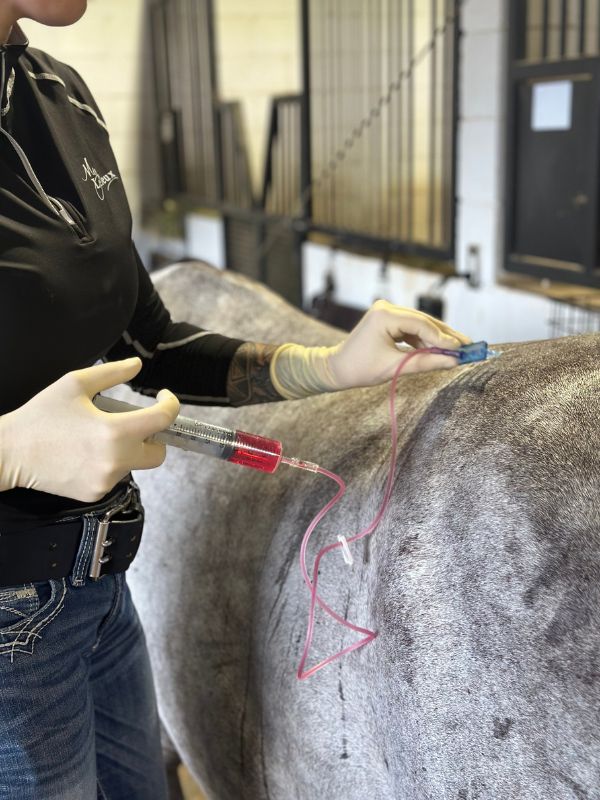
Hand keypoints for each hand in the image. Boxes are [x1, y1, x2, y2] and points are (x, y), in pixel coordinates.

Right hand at [0, 357, 179, 502]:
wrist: (10, 452)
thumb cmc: (41, 416)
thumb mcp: (75, 384)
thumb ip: (112, 373)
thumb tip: (137, 366)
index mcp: (115, 431)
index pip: (163, 420)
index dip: (170, 405)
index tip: (163, 398)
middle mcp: (116, 460)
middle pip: (159, 453)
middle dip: (154, 438)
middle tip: (136, 424)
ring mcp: (106, 481)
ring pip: (134, 464)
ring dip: (127, 450)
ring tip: (97, 437)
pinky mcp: (95, 494)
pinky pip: (114, 477)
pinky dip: (108, 465)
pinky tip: (85, 454)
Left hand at [327, 300, 470, 388]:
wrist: (337, 369)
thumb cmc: (360, 369)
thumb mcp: (394, 368)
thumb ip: (425, 362)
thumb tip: (453, 362)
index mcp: (384, 316)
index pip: (421, 325)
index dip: (443, 338)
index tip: (461, 349)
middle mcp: (386, 308)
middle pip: (424, 321)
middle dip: (446, 335)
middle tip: (469, 346)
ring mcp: (387, 312)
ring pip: (420, 324)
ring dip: (437, 338)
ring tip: (458, 350)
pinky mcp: (388, 320)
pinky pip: (412, 329)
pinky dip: (425, 340)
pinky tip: (439, 350)